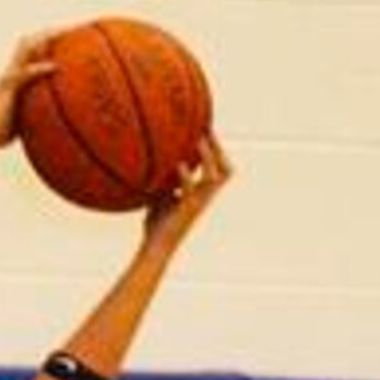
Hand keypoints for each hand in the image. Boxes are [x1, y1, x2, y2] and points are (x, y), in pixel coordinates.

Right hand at [0, 31, 57, 151]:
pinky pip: (24, 74)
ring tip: (63, 33)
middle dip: (49, 32)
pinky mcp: (6, 88)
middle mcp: (11, 71)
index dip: (47, 39)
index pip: (31, 49)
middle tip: (70, 27)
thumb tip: (53, 118)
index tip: (67, 35)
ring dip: (44, 39)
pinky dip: (39, 68)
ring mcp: (8, 77)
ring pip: (26, 49)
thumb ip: (35, 110)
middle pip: (29, 41)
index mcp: (15, 75)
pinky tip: (53, 67)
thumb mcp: (22, 117)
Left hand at [142, 132, 233, 252]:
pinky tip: (180, 164)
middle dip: (219, 150)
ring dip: (208, 157)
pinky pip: (190, 189)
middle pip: (225, 170)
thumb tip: (154, 163)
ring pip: (215, 176)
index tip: (207, 132)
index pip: (219, 169)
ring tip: (199, 141)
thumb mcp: (162, 198)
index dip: (218, 152)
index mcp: (202, 194)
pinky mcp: (186, 209)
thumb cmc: (158, 225)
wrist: (156, 247)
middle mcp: (204, 198)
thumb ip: (165, 182)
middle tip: (207, 132)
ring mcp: (197, 203)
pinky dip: (186, 176)